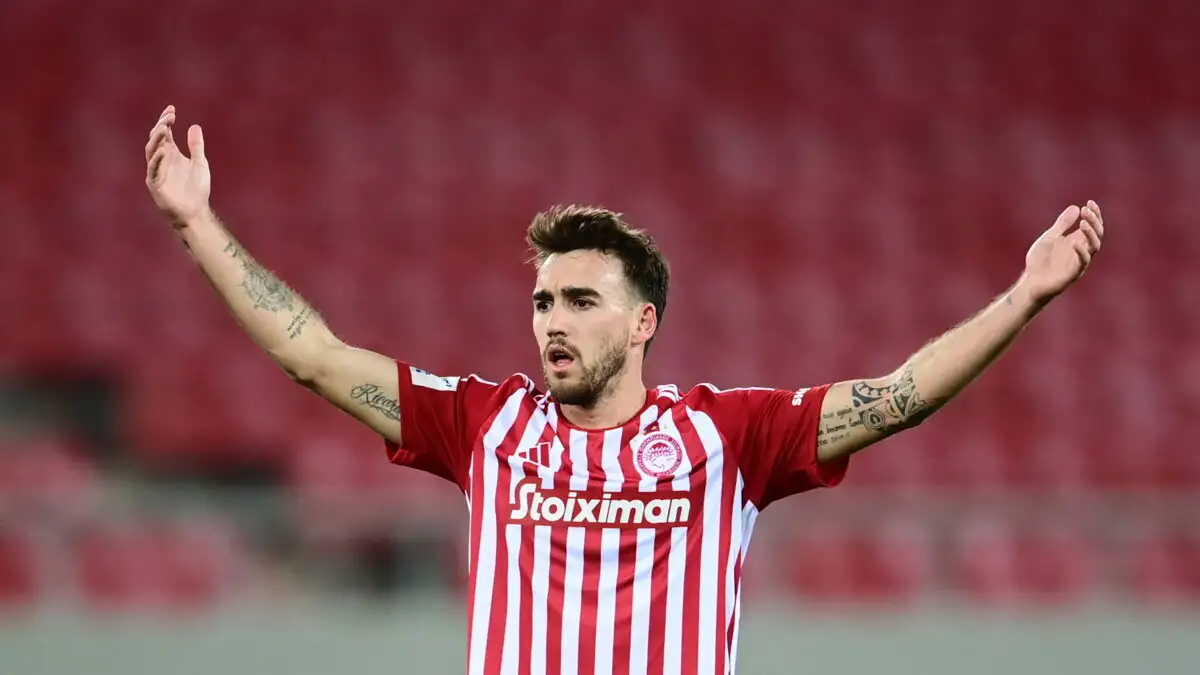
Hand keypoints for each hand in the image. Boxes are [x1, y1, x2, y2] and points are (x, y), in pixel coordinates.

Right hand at [145, 105, 210, 226]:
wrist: (195, 211)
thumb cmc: (197, 189)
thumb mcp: (200, 164)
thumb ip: (196, 146)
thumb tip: (195, 126)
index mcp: (171, 153)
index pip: (164, 133)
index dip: (166, 121)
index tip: (171, 109)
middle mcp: (161, 160)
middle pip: (156, 138)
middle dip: (161, 126)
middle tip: (169, 116)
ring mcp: (157, 171)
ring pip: (151, 151)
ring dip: (157, 139)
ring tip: (164, 128)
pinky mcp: (155, 184)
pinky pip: (153, 169)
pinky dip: (157, 159)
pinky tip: (163, 150)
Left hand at [1019, 201, 1104, 302]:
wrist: (1031, 282)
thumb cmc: (1041, 261)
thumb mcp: (1050, 237)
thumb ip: (1063, 224)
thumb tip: (1076, 207)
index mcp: (1078, 241)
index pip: (1093, 226)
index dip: (1095, 214)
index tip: (1089, 202)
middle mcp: (1082, 251)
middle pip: (1097, 234)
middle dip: (1094, 221)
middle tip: (1086, 210)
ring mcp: (1079, 262)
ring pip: (1094, 247)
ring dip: (1091, 234)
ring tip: (1084, 222)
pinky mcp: (1074, 274)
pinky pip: (1083, 263)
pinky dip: (1081, 252)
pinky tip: (1074, 242)